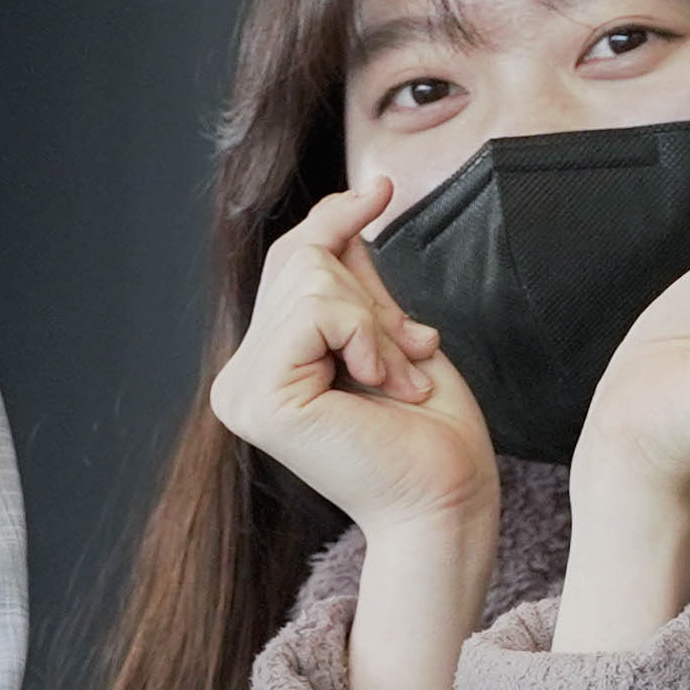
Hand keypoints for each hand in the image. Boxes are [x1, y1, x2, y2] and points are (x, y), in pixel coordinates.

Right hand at [211, 183, 498, 539]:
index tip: (379, 188)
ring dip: (376, 322)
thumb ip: (357, 280)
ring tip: (399, 378)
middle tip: (410, 354)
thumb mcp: (389, 331)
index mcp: (265, 367)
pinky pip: (315, 312)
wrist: (448, 501)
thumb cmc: (431, 434)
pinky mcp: (261, 400)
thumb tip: (355, 196)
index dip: (333, 217)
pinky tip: (381, 382)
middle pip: (298, 260)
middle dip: (370, 294)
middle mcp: (240, 379)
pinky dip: (365, 334)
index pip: (288, 263)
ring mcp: (242, 392)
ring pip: (310, 280)